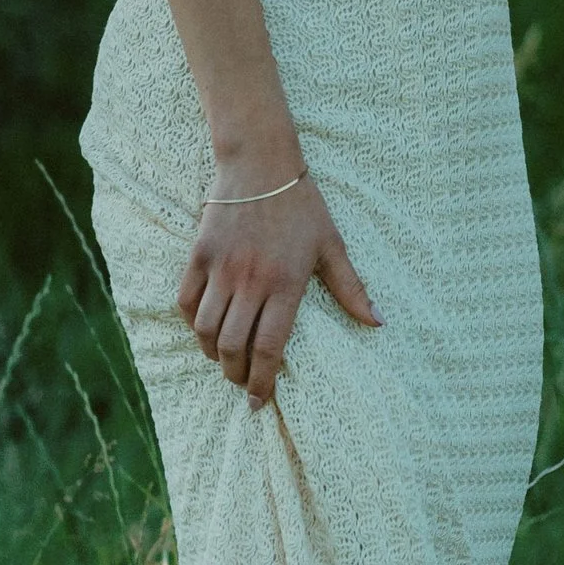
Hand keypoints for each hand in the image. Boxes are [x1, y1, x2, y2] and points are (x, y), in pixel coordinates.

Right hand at [179, 169, 380, 405]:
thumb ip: (352, 288)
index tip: (259, 401)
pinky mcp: (199, 255)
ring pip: (205, 329)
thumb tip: (378, 323)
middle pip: (233, 346)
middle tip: (242, 383)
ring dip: (211, 354)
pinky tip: (203, 331)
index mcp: (286, 283)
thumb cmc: (301, 204)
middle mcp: (251, 280)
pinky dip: (191, 324)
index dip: (263, 381)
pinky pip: (185, 301)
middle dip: (236, 375)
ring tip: (222, 361)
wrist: (260, 162)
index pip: (270, 347)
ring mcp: (221, 268)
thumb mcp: (332, 245)